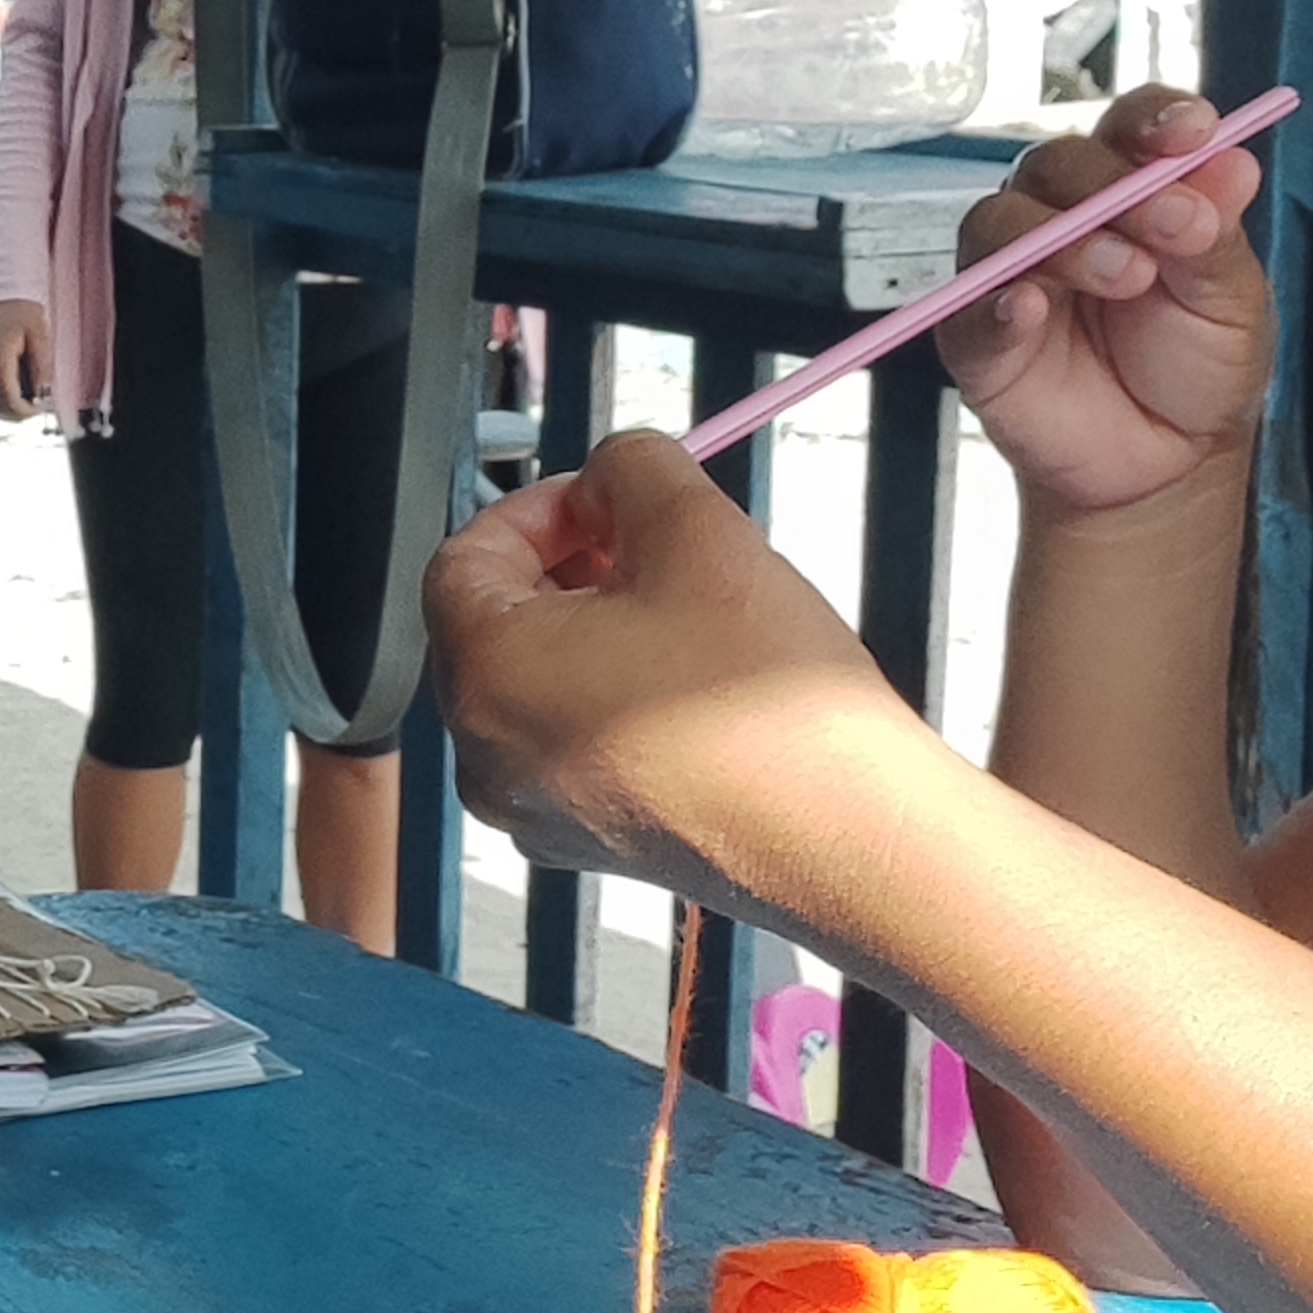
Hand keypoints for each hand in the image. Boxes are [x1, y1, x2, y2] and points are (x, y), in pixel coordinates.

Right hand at [0, 298, 53, 422]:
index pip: (7, 400)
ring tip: (23, 396)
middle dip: (14, 413)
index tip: (39, 409)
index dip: (25, 412)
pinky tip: (11, 385)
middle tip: (32, 408)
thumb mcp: (40, 336)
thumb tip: (43, 395)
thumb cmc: (21, 308)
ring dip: (3, 405)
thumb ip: (41, 368)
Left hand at [424, 432, 908, 909]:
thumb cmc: (767, 699)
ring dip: (589, 627)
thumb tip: (611, 472)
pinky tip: (690, 678)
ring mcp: (533, 811)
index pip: (462, 559)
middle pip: (489, 625)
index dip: (536, 509)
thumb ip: (631, 468)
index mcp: (485, 676)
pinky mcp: (588, 844)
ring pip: (533, 684)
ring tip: (680, 608)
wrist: (850, 840)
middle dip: (562, 566)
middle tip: (645, 542)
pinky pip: (570, 742)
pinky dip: (610, 693)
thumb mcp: (696, 529)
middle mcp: (485, 756)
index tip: (604, 496)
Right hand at [935, 86, 1275, 522]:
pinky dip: (993, 303)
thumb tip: (1233, 162)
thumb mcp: (1233, 302)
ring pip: (1002, 220)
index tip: (1195, 131)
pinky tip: (1027, 307)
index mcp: (1130, 191)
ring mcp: (1013, 272)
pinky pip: (966, 308)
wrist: (1169, 463)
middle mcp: (1063, 216)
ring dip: (1066, 241)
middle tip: (1174, 228)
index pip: (1130, 127)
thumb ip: (1218, 236)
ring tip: (1128, 279)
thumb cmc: (1197, 368)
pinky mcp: (976, 337)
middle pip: (1059, 163)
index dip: (1154, 118)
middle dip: (1116, 186)